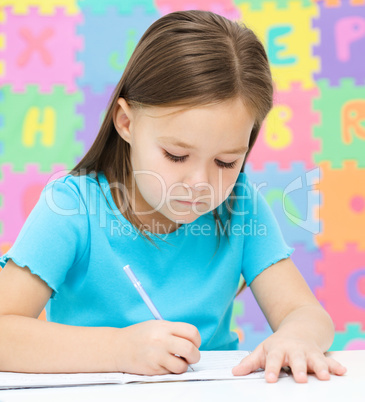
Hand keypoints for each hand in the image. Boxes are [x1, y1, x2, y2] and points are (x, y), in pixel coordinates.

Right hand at [113, 320, 200, 374]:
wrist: (117, 347)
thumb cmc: (138, 336)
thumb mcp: (156, 325)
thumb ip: (173, 331)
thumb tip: (192, 341)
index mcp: (164, 326)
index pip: (191, 332)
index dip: (197, 339)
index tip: (194, 343)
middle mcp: (161, 340)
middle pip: (190, 349)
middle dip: (195, 355)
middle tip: (191, 356)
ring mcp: (157, 355)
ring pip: (182, 366)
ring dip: (183, 365)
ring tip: (177, 361)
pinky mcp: (153, 369)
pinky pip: (170, 373)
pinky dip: (171, 370)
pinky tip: (164, 364)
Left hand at [232, 331, 346, 382]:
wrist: (299, 328)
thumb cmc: (278, 345)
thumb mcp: (263, 351)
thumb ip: (250, 362)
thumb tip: (234, 372)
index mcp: (278, 349)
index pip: (273, 360)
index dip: (272, 369)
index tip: (270, 379)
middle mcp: (294, 350)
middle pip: (296, 359)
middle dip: (298, 368)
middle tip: (299, 379)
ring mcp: (308, 352)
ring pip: (314, 359)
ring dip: (319, 367)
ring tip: (323, 376)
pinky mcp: (320, 355)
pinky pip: (329, 360)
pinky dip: (335, 366)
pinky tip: (341, 371)